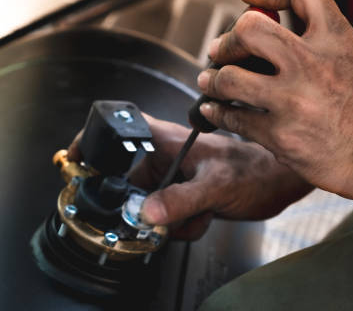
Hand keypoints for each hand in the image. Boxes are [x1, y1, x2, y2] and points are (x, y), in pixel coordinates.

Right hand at [68, 115, 312, 239]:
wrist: (275, 184)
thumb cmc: (254, 171)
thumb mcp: (215, 186)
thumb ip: (180, 200)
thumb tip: (146, 213)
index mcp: (166, 140)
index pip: (119, 129)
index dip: (93, 141)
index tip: (77, 161)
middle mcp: (166, 155)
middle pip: (127, 183)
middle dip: (144, 206)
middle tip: (165, 211)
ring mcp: (174, 175)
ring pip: (148, 205)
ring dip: (169, 218)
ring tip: (197, 210)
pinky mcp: (183, 192)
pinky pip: (165, 215)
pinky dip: (181, 223)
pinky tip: (204, 215)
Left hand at [196, 0, 352, 201]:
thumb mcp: (350, 56)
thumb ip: (312, 35)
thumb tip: (254, 18)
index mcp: (337, 38)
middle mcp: (314, 64)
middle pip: (248, 29)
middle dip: (227, 40)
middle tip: (219, 51)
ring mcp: (294, 101)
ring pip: (228, 77)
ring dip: (212, 79)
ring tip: (209, 81)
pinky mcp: (280, 136)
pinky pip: (232, 116)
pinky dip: (217, 111)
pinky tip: (214, 109)